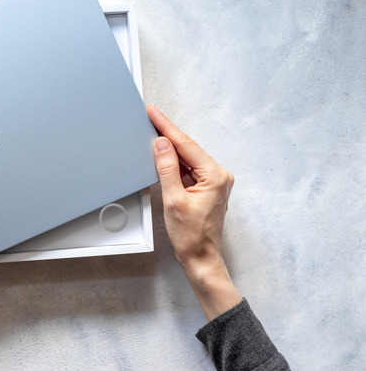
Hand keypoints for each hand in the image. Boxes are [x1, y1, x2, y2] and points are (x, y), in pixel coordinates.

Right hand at [146, 105, 241, 320]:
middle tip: (150, 117)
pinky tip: (163, 157)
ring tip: (152, 134)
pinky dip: (175, 163)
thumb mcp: (173, 199)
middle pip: (188, 149)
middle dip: (168, 134)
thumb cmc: (190, 235)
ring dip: (170, 149)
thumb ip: (167, 169)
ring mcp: (215, 182)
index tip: (154, 113)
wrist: (200, 257)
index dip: (167, 127)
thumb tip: (161, 145)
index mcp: (215, 176)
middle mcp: (219, 175)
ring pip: (188, 158)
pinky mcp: (208, 188)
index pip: (186, 145)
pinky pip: (189, 169)